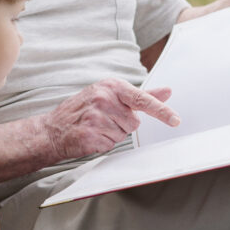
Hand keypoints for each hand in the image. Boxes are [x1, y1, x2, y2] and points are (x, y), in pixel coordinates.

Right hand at [40, 78, 180, 159]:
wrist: (53, 129)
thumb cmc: (83, 110)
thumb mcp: (111, 95)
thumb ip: (142, 95)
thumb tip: (167, 91)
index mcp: (111, 86)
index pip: (142, 98)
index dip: (161, 110)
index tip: (175, 120)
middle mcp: (104, 98)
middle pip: (134, 121)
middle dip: (122, 124)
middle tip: (103, 120)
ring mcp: (95, 117)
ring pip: (123, 134)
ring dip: (112, 134)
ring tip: (95, 127)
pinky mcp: (90, 134)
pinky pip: (111, 144)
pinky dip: (103, 143)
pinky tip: (91, 136)